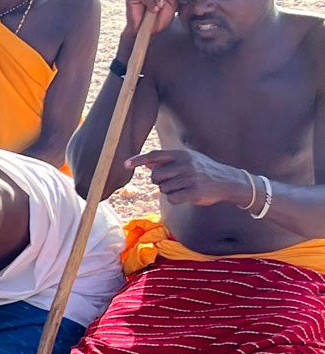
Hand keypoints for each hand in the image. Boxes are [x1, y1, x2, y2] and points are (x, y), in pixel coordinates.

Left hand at [124, 148, 249, 206]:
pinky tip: (186, 195)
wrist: (228, 181)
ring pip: (163, 189)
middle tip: (171, 181)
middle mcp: (185, 164)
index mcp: (182, 154)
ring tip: (183, 187)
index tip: (125, 164)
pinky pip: (172, 198)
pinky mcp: (194, 192)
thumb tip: (146, 163)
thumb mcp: (187, 160)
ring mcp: (190, 178)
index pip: (154, 155)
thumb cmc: (202, 170)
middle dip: (159, 182)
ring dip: (169, 191)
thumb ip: (167, 161)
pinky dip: (175, 199)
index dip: (138, 159)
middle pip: (155, 176)